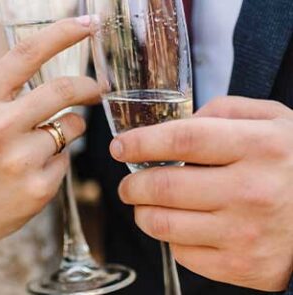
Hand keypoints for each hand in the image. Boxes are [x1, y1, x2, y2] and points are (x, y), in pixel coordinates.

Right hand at [0, 17, 97, 275]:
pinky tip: (29, 176)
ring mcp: (21, 160)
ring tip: (37, 148)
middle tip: (98, 87)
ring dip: (67, 131)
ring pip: (72, 129)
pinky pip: (65, 161)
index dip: (62, 33)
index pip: (26, 54)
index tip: (89, 24)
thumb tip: (57, 85)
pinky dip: (56, 162)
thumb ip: (6, 96)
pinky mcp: (39, 189)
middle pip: (63, 89)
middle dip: (89, 85)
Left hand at [111, 96, 292, 290]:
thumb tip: (173, 126)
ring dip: (142, 212)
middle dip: (132, 184)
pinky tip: (183, 225)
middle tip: (129, 183)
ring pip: (163, 224)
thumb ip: (224, 111)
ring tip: (146, 204)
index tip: (120, 147)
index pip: (183, 140)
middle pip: (164, 186)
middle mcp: (252, 191)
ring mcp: (245, 233)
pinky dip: (171, 237)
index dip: (141, 142)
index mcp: (260, 147)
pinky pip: (181, 252)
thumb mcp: (274, 122)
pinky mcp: (241, 266)